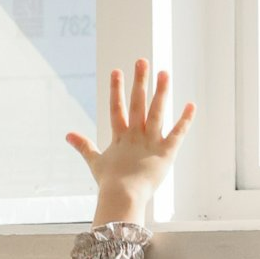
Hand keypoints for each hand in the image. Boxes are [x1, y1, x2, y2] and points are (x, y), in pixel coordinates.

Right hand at [67, 61, 194, 226]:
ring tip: (164, 73)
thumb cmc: (109, 184)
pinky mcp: (166, 152)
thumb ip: (83, 147)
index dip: (116, 90)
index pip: (117, 108)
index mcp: (120, 137)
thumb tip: (67, 135)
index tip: (116, 71)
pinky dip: (185, 120)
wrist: (122, 197)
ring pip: (157, 112)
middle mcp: (135, 135)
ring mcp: (151, 142)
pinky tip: (192, 105)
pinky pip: (178, 133)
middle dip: (139, 81)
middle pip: (138, 104)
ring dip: (161, 91)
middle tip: (142, 61)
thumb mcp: (95, 163)